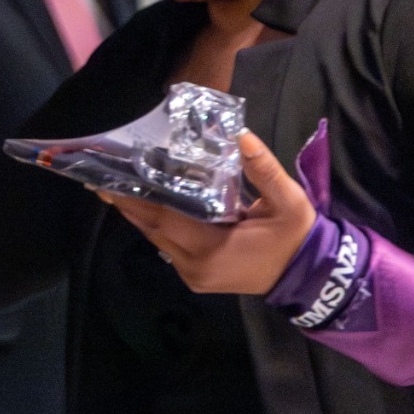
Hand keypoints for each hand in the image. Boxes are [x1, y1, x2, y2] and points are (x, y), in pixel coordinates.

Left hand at [103, 131, 314, 295]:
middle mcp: (194, 265)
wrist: (308, 276)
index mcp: (212, 248)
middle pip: (152, 229)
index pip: (163, 218)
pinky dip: (158, 226)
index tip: (108, 181)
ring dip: (141, 215)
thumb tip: (241, 136)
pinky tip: (150, 205)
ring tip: (122, 187)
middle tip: (105, 178)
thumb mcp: (288, 201)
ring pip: (157, 240)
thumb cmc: (296, 237)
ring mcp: (193, 275)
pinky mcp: (196, 278)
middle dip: (128, 204)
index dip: (134, 199)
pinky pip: (168, 248)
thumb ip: (263, 169)